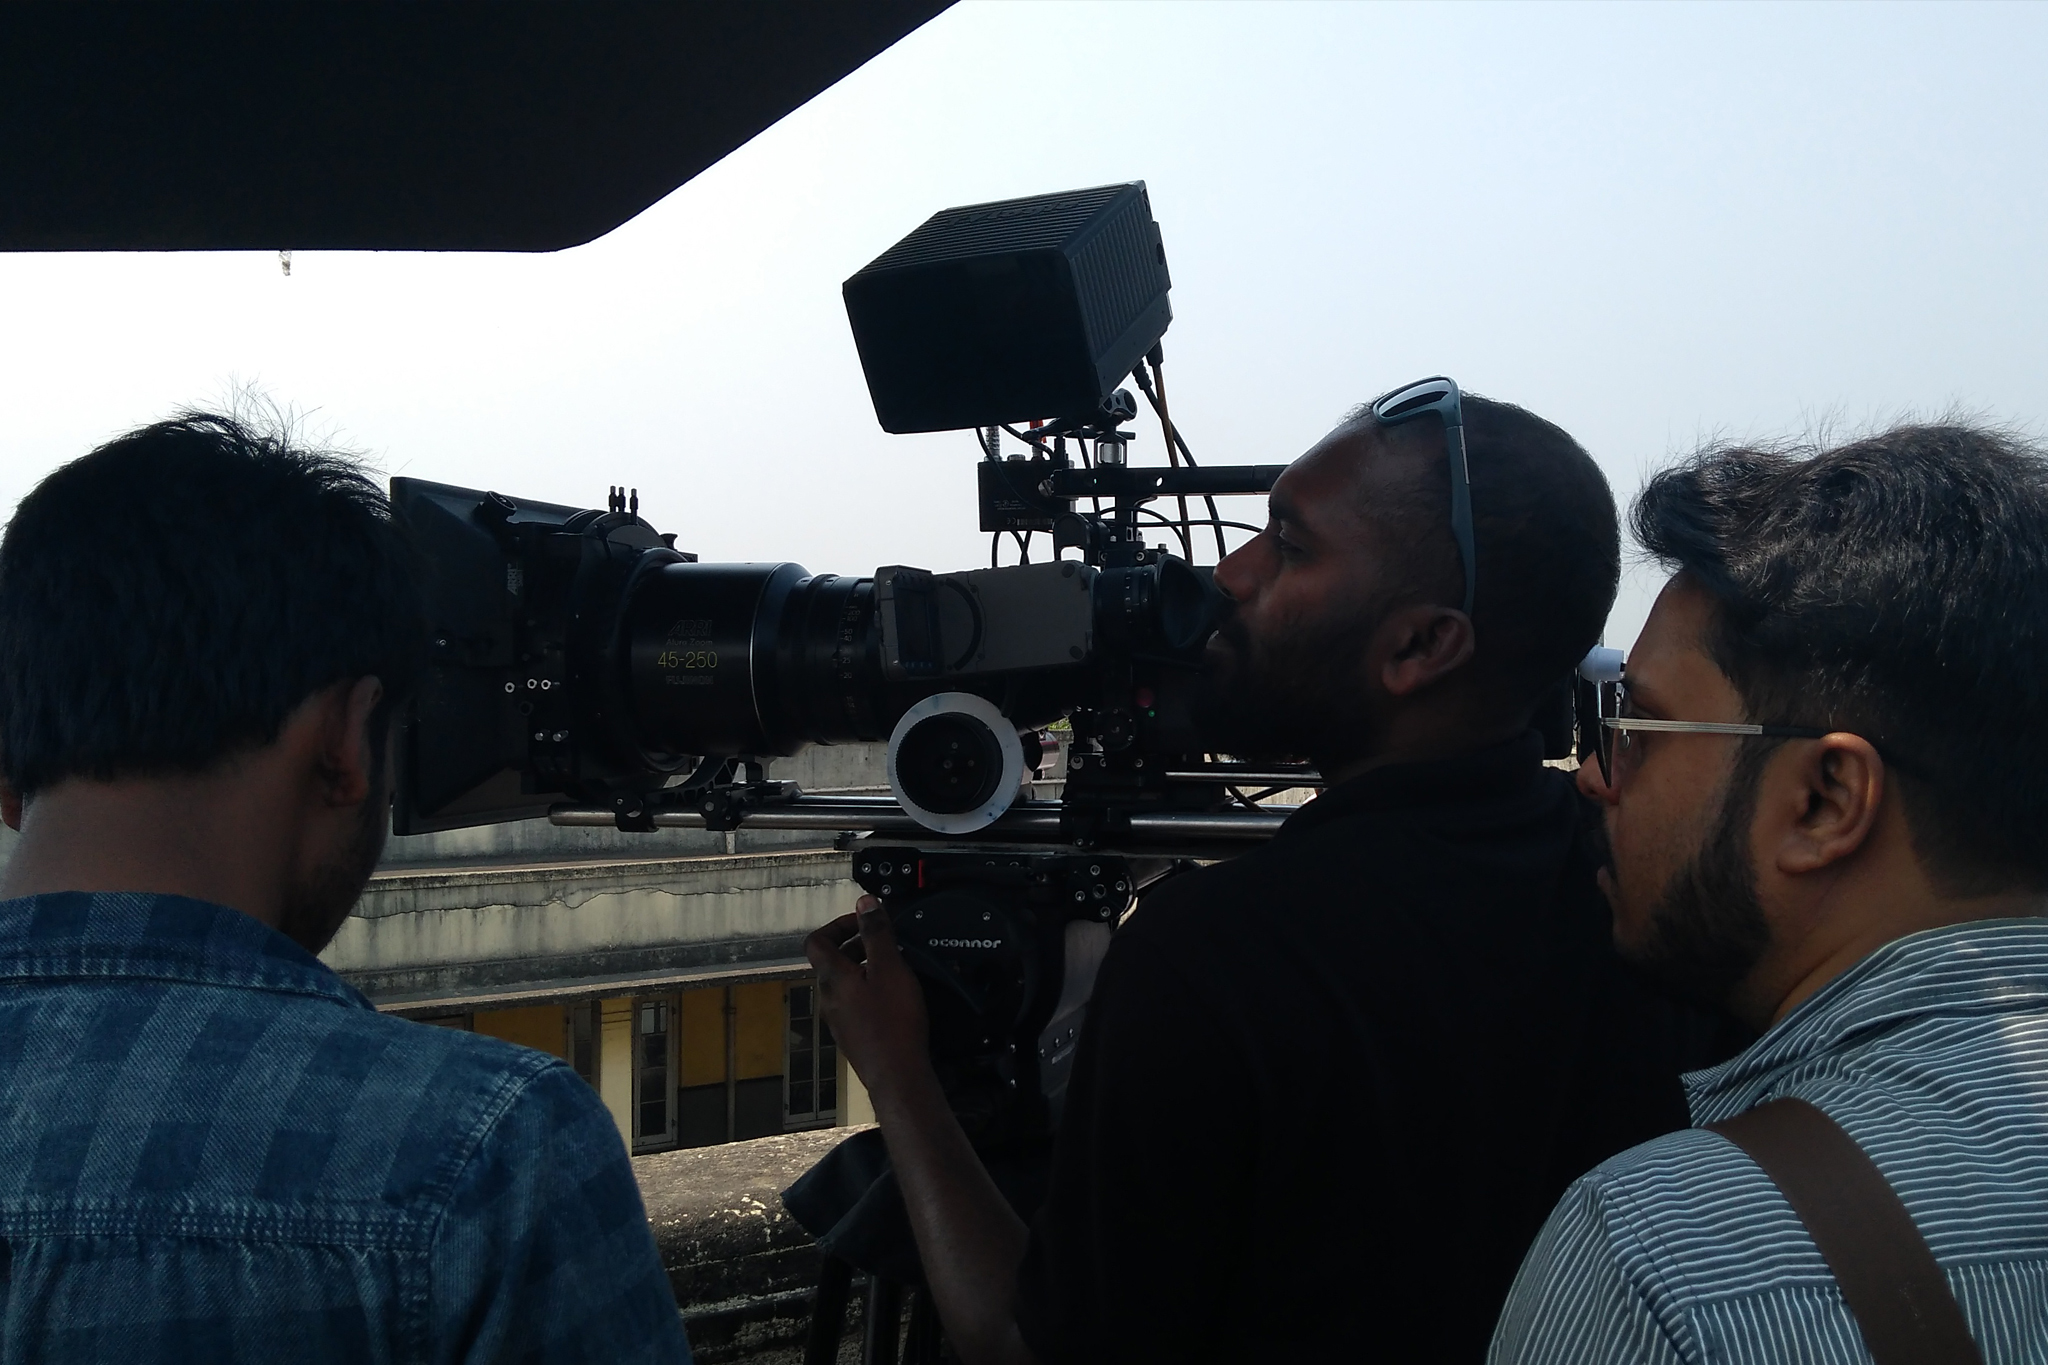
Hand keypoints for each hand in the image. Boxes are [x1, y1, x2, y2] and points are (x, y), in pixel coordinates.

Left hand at [805, 895, 933, 1106]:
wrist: (897, 1074)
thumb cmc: (893, 1019)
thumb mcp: (890, 967)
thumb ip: (876, 933)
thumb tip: (863, 901)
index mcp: (831, 977)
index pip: (816, 941)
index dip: (836, 925)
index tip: (864, 922)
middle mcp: (827, 997)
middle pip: (830, 962)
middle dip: (856, 945)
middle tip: (885, 942)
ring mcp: (837, 1019)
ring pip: (843, 984)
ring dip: (863, 968)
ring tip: (893, 967)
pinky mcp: (851, 1036)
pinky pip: (853, 1003)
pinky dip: (868, 990)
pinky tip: (893, 997)